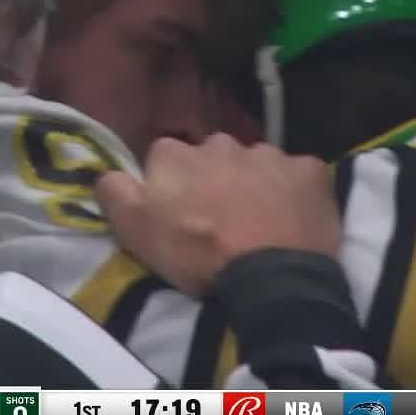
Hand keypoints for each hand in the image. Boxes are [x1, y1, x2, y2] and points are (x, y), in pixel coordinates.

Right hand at [95, 133, 341, 296]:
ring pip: (256, 163)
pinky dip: (294, 191)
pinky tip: (293, 216)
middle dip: (215, 179)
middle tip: (221, 219)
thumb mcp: (135, 230)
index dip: (171, 187)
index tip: (179, 213)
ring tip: (259, 221)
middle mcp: (221, 142)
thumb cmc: (197, 252)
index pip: (164, 159)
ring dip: (254, 184)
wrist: (270, 272)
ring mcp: (269, 153)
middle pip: (212, 157)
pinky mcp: (309, 169)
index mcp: (176, 154)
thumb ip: (114, 193)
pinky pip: (298, 174)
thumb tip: (106, 172)